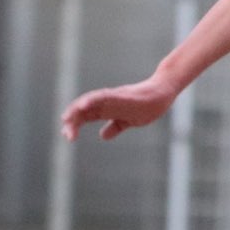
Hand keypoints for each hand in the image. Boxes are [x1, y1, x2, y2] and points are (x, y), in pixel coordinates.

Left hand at [61, 76, 179, 141]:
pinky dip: (91, 100)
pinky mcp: (120, 94)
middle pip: (84, 111)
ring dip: (77, 110)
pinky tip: (82, 105)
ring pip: (89, 102)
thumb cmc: (147, 105)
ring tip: (66, 118)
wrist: (162, 93)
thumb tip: (103, 136)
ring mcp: (112, 97)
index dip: (75, 125)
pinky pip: (103, 96)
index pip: (86, 116)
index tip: (68, 136)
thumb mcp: (129, 121)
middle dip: (73, 121)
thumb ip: (115, 127)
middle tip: (66, 135)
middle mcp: (106, 102)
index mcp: (107, 109)